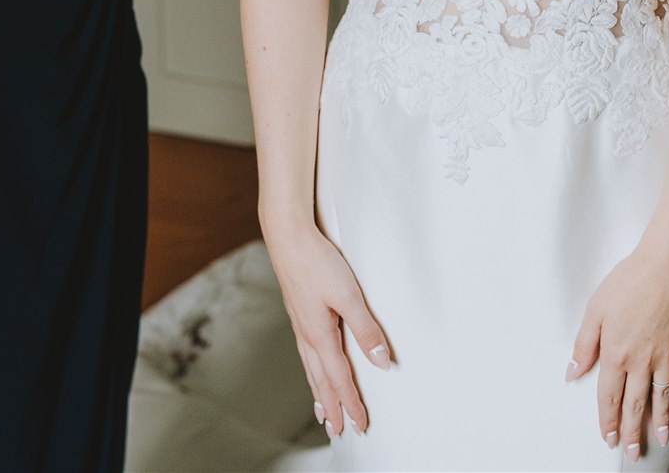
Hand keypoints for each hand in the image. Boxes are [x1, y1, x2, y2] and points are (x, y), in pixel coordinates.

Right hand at [265, 226, 391, 435]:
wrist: (288, 237)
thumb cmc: (317, 262)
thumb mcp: (349, 296)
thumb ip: (366, 329)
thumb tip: (381, 361)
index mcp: (320, 336)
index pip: (340, 380)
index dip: (351, 404)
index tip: (360, 425)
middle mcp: (307, 336)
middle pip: (321, 382)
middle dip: (332, 408)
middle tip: (340, 431)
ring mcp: (300, 325)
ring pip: (311, 370)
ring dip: (319, 393)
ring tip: (323, 412)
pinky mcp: (299, 314)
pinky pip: (306, 354)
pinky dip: (312, 372)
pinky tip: (313, 369)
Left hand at [567, 245, 668, 460]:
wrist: (668, 265)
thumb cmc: (629, 282)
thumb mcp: (595, 310)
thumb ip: (583, 345)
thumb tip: (572, 372)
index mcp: (616, 353)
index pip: (610, 396)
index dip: (608, 420)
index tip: (609, 437)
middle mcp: (642, 361)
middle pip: (636, 404)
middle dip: (633, 431)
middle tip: (632, 451)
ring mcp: (665, 355)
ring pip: (661, 397)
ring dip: (658, 421)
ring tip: (658, 439)